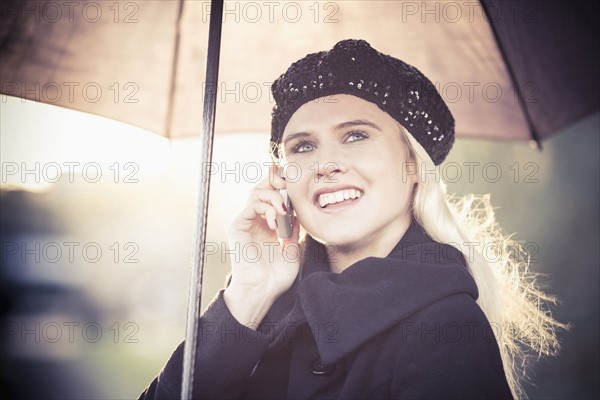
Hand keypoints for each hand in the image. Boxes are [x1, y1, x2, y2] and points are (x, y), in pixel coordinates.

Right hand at [224, 164, 299, 327]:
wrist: (262, 291)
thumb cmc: (276, 277)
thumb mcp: (292, 250)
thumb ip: (294, 231)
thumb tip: (299, 214)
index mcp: (267, 225)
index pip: (272, 195)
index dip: (283, 187)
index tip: (297, 189)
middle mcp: (254, 221)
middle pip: (261, 187)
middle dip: (276, 182)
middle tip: (289, 189)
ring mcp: (245, 223)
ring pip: (256, 192)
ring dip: (273, 196)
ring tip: (284, 211)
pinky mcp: (237, 227)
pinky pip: (251, 206)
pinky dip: (266, 209)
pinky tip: (276, 224)